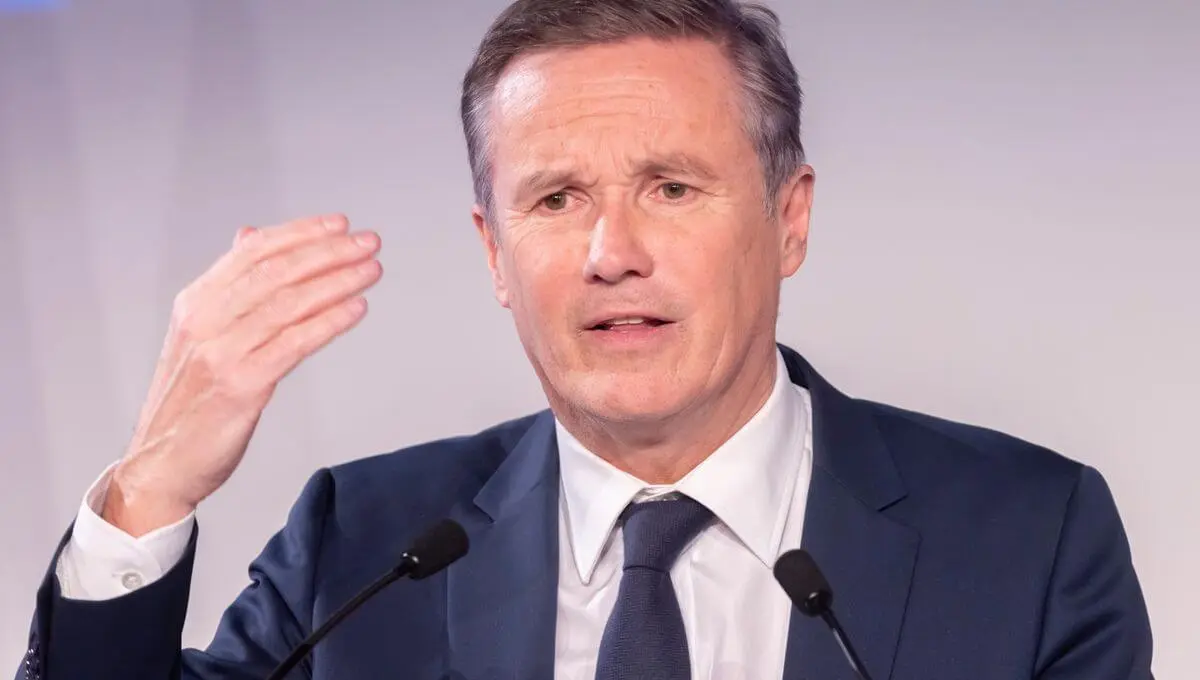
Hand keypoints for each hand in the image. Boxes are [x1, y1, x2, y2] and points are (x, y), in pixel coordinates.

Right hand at [103, 214, 380, 535]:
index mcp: (196, 302)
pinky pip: (294, 344)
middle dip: (328, 252)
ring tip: (370, 270)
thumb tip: (249, 236)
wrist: (162, 463)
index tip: (340, 225)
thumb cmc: (189, 401)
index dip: (301, 233)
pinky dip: (329, 322)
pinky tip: (355, 309)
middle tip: (368, 243)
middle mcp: (206, 320)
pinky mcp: (241, 385)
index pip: (254, 251)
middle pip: (276, 271)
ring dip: (337, 282)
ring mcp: (222, 352)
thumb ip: (228, 286)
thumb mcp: (199, 334)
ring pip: (289, 303)